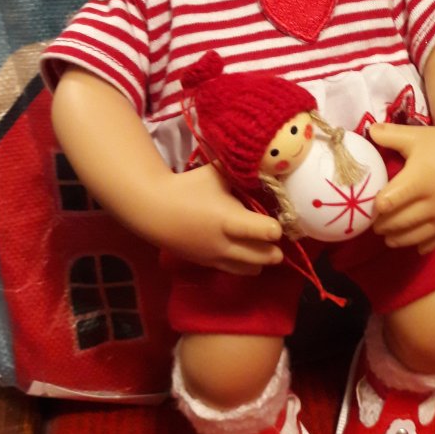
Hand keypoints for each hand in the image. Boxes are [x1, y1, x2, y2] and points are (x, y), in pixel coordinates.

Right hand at [149, 164, 283, 275]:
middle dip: (275, 250)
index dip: (277, 228)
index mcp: (229, 220)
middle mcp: (225, 244)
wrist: (154, 210)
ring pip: (252, 270)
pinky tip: (246, 249)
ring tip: (262, 244)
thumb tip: (266, 162)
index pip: (265, 233)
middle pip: (264, 258)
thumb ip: (241, 170)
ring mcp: (216, 258)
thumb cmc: (188, 187)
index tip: (280, 220)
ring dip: (262, 259)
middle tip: (276, 236)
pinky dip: (246, 263)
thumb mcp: (216, 174)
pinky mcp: (208, 265)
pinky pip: (236, 270)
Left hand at [369, 122, 434, 253]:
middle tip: (373, 224)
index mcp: (420, 178)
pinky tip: (413, 245)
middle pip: (400, 222)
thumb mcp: (413, 136)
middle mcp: (433, 200)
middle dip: (383, 225)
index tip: (369, 207)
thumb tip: (367, 130)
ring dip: (397, 239)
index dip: (377, 207)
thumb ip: (389, 135)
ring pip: (415, 235)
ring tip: (386, 237)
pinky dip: (421, 245)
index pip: (392, 201)